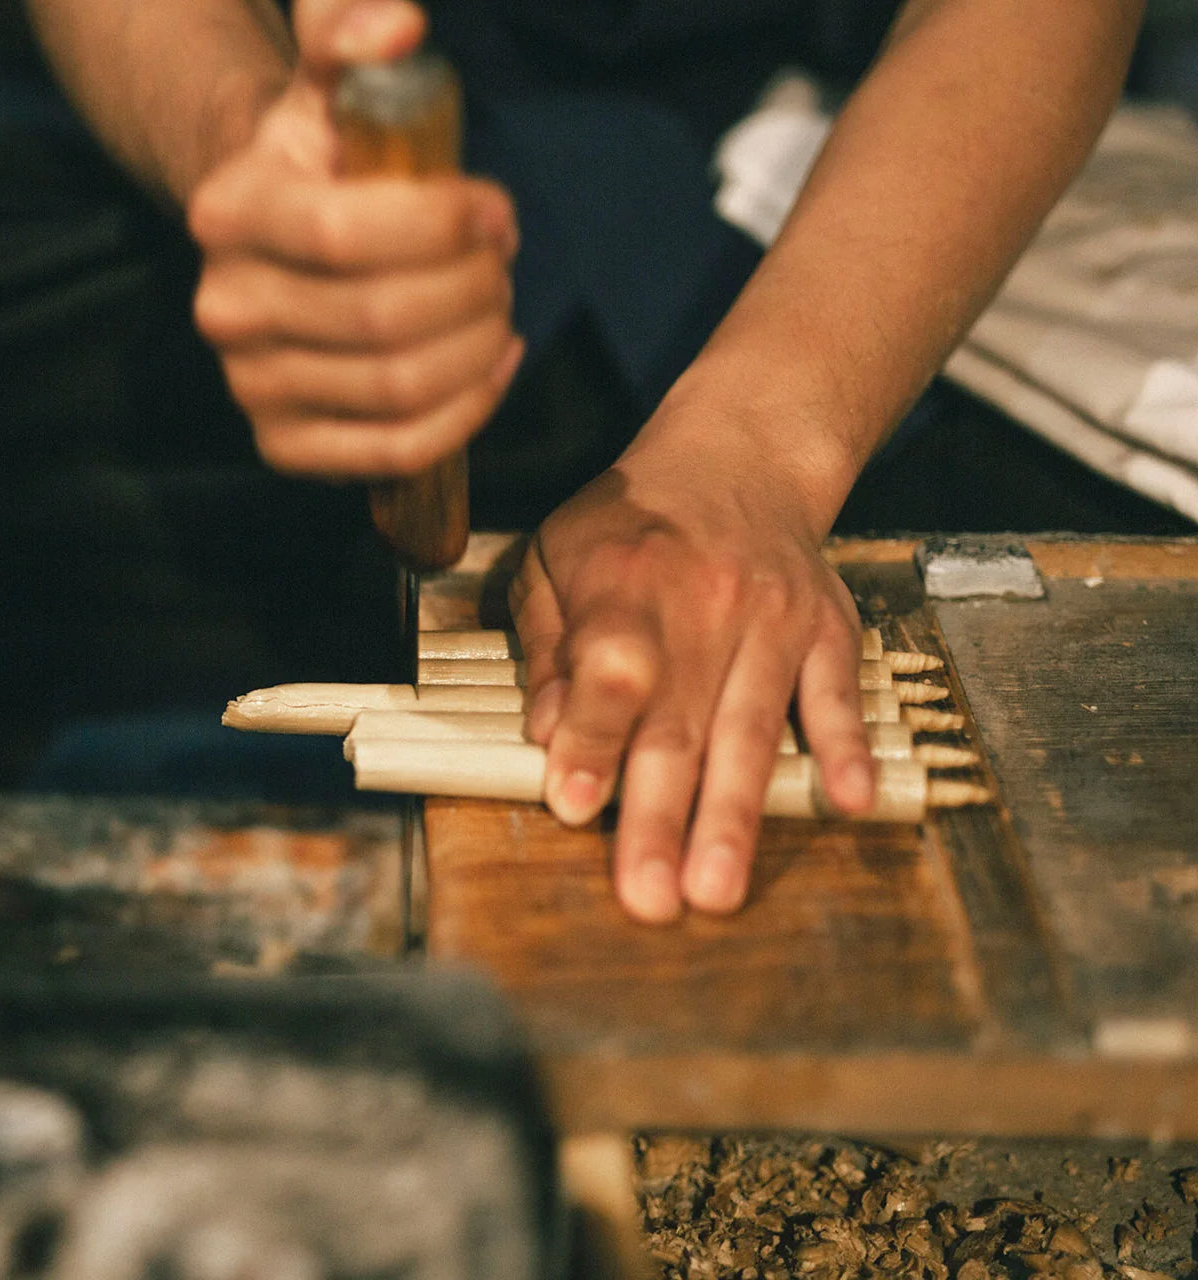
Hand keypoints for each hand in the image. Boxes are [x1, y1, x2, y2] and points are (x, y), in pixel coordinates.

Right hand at [187, 0, 521, 478]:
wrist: (275, 250)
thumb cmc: (322, 171)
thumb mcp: (328, 90)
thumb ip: (349, 37)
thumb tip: (400, 26)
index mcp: (230, 213)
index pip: (346, 233)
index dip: (444, 227)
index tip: (496, 214)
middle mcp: (226, 307)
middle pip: (385, 318)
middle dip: (474, 289)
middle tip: (502, 265)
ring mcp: (252, 387)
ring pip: (401, 388)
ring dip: (479, 349)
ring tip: (498, 311)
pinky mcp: (285, 446)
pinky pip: (398, 450)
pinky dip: (467, 414)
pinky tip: (493, 370)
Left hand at [509, 428, 875, 923]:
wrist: (737, 461)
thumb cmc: (631, 527)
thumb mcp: (558, 558)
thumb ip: (550, 646)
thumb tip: (548, 734)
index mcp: (625, 583)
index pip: (608, 670)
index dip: (593, 737)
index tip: (576, 804)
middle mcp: (705, 602)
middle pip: (680, 721)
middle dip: (661, 816)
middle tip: (650, 895)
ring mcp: (775, 618)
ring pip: (752, 727)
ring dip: (735, 813)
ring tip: (718, 887)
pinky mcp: (828, 628)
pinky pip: (838, 693)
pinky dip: (845, 747)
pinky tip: (850, 801)